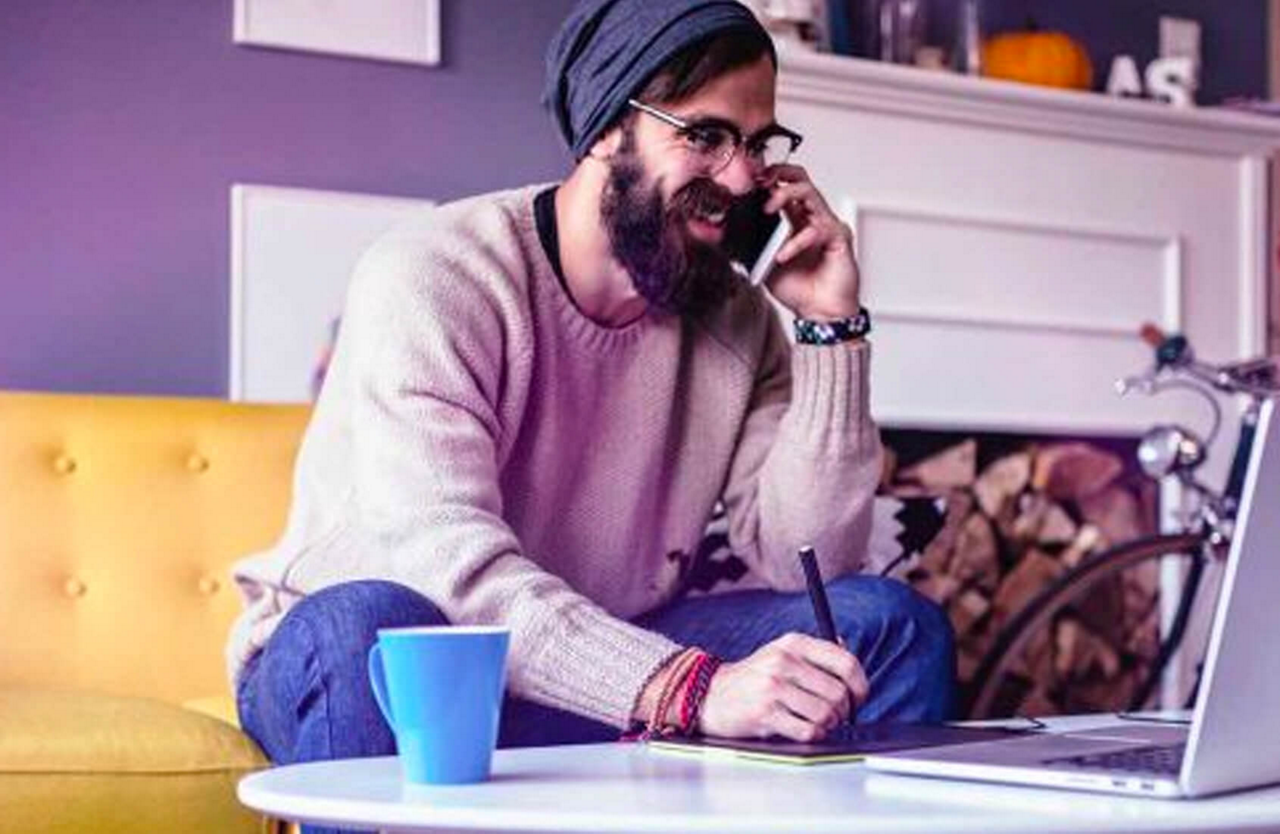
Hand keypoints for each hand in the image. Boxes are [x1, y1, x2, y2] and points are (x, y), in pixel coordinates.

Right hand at [697, 633, 868, 740]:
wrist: (710, 694)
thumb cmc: (754, 678)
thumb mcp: (781, 653)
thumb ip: (814, 653)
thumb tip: (848, 650)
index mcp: (794, 643)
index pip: (846, 662)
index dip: (860, 685)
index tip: (859, 698)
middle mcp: (784, 661)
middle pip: (838, 693)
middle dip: (843, 711)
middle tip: (835, 716)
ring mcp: (773, 687)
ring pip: (826, 714)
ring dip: (827, 725)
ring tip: (816, 723)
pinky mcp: (765, 713)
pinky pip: (808, 731)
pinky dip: (813, 735)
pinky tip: (803, 730)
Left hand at [759, 165, 861, 320]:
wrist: (819, 314)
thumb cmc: (798, 290)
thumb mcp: (764, 264)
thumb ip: (751, 247)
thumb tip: (724, 235)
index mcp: (795, 220)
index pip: (784, 187)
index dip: (768, 179)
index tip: (748, 181)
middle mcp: (812, 218)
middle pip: (801, 178)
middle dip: (780, 173)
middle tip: (761, 182)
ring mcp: (827, 225)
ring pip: (810, 193)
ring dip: (785, 196)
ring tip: (767, 209)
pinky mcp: (838, 238)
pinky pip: (817, 229)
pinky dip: (795, 241)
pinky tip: (783, 256)